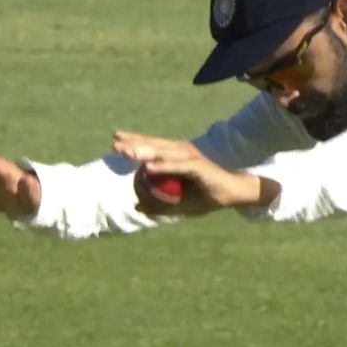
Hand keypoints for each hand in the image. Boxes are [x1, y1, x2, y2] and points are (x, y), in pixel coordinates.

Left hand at [112, 131, 278, 215]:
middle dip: (134, 143)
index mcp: (177, 156)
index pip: (152, 145)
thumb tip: (137, 206)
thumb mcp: (179, 203)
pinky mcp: (197, 166)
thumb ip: (159, 205)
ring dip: (145, 152)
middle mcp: (183, 151)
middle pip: (154, 145)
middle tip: (114, 144)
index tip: (115, 140)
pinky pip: (176, 166)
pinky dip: (162, 167)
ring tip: (127, 153)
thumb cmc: (207, 196)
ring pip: (163, 153)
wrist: (232, 195)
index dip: (134, 140)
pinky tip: (148, 169)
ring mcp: (190, 157)